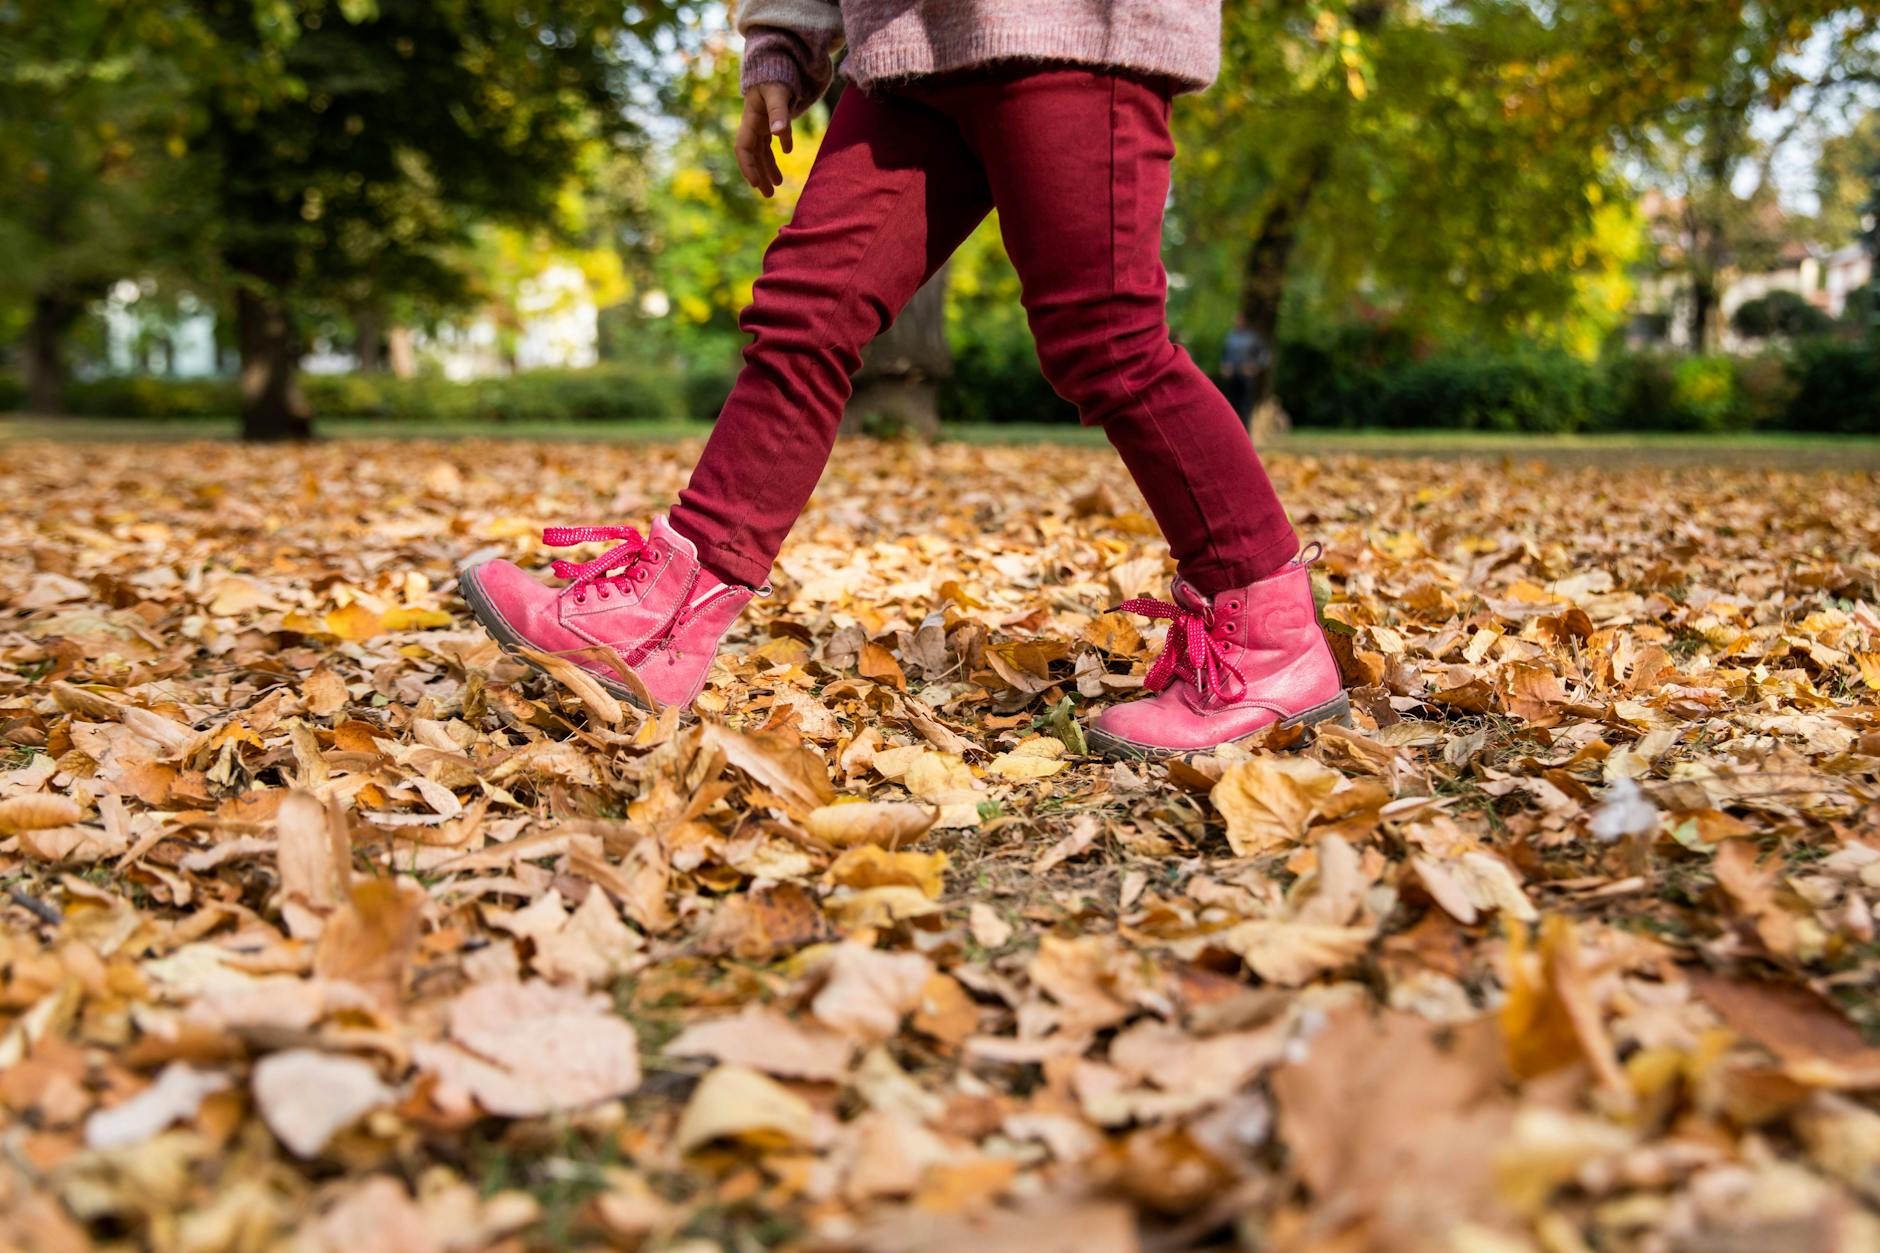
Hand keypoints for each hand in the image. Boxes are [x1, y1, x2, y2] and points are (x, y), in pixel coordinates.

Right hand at [736, 83, 793, 197]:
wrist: (775, 60)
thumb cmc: (775, 75)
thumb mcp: (778, 93)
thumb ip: (779, 112)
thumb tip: (779, 135)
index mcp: (751, 118)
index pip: (744, 148)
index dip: (748, 166)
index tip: (756, 184)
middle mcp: (753, 123)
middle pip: (753, 155)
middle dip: (759, 175)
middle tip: (768, 194)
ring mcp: (761, 123)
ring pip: (762, 151)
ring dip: (768, 168)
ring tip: (778, 185)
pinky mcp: (770, 120)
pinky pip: (770, 141)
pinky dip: (778, 149)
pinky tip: (787, 155)